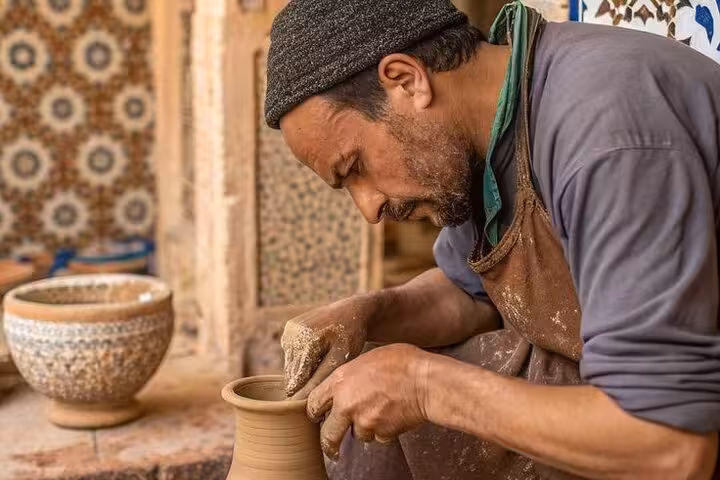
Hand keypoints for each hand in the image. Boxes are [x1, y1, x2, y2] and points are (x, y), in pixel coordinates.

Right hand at [281, 294, 379, 398]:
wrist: (352, 310)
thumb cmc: (351, 335)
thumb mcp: (340, 358)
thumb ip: (320, 378)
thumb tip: (299, 400)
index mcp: (304, 341)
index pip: (297, 380)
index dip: (306, 393)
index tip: (319, 399)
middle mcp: (292, 334)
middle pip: (291, 373)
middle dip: (305, 382)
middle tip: (324, 384)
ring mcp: (289, 331)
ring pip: (290, 365)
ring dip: (303, 371)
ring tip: (323, 366)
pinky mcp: (289, 329)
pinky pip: (291, 354)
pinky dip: (302, 360)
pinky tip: (318, 355)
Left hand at [307, 343, 430, 458]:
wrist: (424, 381)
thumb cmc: (402, 363)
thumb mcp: (368, 358)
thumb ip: (353, 375)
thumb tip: (349, 383)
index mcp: (340, 381)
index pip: (314, 403)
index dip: (315, 411)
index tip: (317, 417)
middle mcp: (346, 404)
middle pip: (328, 434)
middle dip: (329, 443)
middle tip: (332, 447)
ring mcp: (363, 421)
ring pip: (358, 435)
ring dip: (366, 429)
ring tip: (381, 412)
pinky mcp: (381, 433)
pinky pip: (379, 437)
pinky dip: (384, 431)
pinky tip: (394, 416)